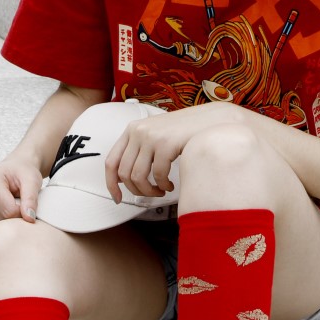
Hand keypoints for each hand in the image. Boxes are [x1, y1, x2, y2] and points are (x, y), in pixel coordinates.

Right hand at [0, 154, 43, 227]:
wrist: (13, 169)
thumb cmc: (22, 173)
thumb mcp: (32, 181)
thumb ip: (31, 199)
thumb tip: (29, 218)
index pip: (8, 210)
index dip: (22, 213)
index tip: (26, 204)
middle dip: (13, 215)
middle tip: (19, 202)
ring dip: (6, 218)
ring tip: (10, 203)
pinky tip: (2, 207)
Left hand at [104, 101, 240, 203]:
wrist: (208, 121)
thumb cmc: (183, 133)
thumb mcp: (155, 136)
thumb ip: (139, 152)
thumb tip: (125, 179)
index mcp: (131, 130)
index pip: (111, 161)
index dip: (111, 184)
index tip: (118, 198)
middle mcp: (138, 131)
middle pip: (124, 174)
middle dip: (136, 191)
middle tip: (150, 194)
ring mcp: (151, 137)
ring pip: (139, 177)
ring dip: (149, 191)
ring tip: (161, 191)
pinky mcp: (165, 144)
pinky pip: (158, 176)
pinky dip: (164, 186)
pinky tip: (170, 184)